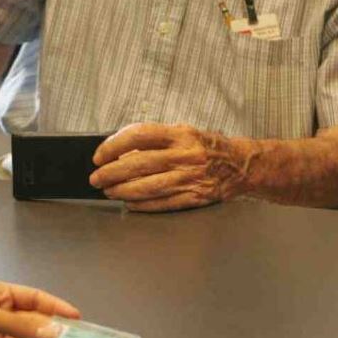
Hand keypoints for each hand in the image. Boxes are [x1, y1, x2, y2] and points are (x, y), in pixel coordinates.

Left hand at [89, 123, 250, 211]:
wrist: (241, 165)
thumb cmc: (208, 147)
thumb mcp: (185, 132)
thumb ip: (157, 139)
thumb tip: (122, 151)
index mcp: (181, 135)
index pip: (139, 136)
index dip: (114, 146)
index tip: (100, 155)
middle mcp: (185, 156)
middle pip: (138, 164)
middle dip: (111, 173)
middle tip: (96, 177)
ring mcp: (189, 178)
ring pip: (146, 187)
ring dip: (122, 190)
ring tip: (109, 191)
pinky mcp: (193, 197)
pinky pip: (161, 203)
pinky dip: (141, 204)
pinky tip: (129, 203)